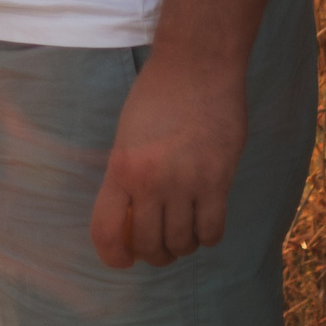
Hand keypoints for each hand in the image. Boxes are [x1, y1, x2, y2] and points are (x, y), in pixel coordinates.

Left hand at [88, 54, 246, 268]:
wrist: (197, 65)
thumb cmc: (157, 94)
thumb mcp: (126, 134)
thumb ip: (128, 175)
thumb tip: (135, 214)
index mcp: (121, 168)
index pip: (106, 230)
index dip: (113, 256)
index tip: (123, 260)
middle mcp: (151, 181)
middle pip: (149, 245)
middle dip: (154, 254)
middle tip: (160, 246)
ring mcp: (187, 183)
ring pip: (182, 243)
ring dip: (182, 246)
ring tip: (184, 233)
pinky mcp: (219, 180)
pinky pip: (212, 230)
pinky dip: (208, 236)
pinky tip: (205, 223)